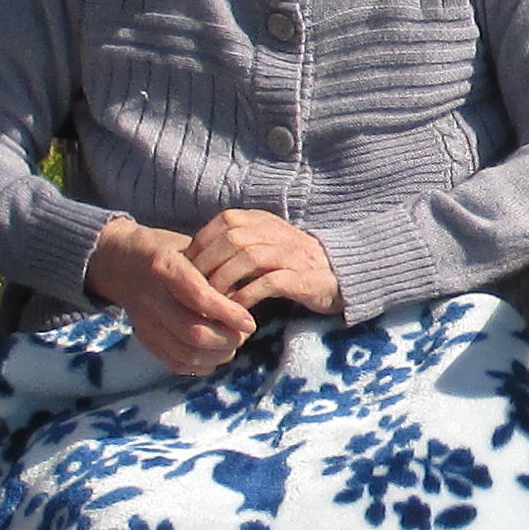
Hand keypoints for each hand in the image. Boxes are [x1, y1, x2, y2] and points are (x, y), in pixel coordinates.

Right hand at [87, 214, 257, 378]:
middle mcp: (151, 297)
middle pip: (193, 332)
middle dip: (227, 339)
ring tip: (233, 343)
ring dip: (217, 354)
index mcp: (164, 266)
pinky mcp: (144, 338)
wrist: (119, 261)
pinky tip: (215, 355)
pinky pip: (174, 362)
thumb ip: (216, 268)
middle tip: (244, 333)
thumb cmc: (167, 250)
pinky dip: (200, 365)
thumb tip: (251, 290)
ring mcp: (145, 321)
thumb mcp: (190, 246)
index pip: (199, 297)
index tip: (249, 321)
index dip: (228, 313)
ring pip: (185, 352)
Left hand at [186, 205, 340, 317]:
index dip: (201, 243)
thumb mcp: (263, 245)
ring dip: (224, 280)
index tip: (188, 268)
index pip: (224, 221)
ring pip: (247, 258)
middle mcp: (277, 232)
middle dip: (207, 264)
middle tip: (193, 289)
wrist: (340, 274)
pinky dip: (247, 295)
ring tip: (212, 300)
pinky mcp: (302, 278)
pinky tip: (235, 308)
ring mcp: (291, 254)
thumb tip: (195, 258)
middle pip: (231, 239)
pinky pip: (268, 283)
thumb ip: (235, 245)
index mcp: (264, 221)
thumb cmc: (292, 264)